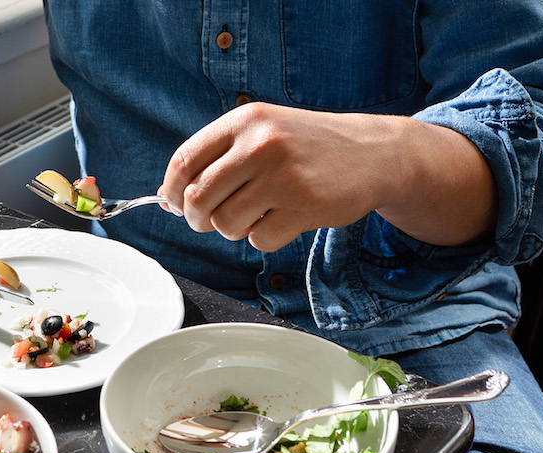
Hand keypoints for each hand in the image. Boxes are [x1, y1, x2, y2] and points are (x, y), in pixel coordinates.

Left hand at [157, 102, 495, 250]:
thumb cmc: (307, 147)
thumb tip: (167, 198)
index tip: (176, 203)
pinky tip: (283, 218)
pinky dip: (264, 237)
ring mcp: (284, 176)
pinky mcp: (305, 206)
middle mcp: (262, 144)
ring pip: (225, 223)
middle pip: (198, 198)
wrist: (375, 153)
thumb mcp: (262, 133)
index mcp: (245, 121)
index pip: (184, 161)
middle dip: (197, 218)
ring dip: (233, 228)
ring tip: (256, 212)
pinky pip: (259, 240)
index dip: (172, 190)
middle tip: (210, 219)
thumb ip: (216, 158)